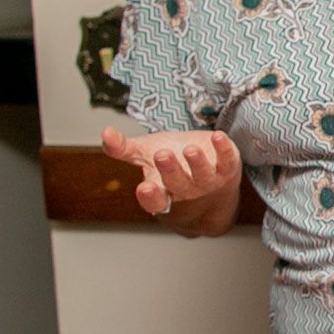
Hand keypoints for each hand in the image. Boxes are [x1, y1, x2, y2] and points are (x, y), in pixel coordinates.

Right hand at [99, 126, 241, 216]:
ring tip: (190, 150)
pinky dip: (224, 150)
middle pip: (178, 183)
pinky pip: (227, 161)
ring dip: (197, 162)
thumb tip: (105, 133)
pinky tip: (218, 137)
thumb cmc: (172, 162)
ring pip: (203, 175)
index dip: (150, 197)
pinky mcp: (227, 167)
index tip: (144, 189)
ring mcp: (208, 180)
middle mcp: (186, 189)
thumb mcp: (143, 155)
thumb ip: (123, 149)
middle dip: (171, 170)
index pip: (154, 200)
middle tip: (162, 155)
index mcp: (162, 191)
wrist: (210, 175)